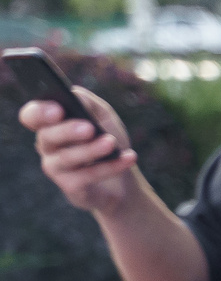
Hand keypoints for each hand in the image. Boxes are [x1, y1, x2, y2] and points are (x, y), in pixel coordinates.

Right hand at [23, 87, 139, 214]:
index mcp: (49, 124)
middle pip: (48, 136)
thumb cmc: (107, 140)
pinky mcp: (70, 187)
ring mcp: (55, 168)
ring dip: (92, 149)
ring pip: (68, 157)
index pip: (31, 116)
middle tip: (88, 128)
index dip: (39, 113)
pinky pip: (88, 176)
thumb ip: (88, 103)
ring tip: (111, 143)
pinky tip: (129, 158)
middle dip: (68, 131)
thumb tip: (75, 94)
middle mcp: (46, 145)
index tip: (58, 109)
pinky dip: (111, 166)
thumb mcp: (102, 117)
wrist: (123, 181)